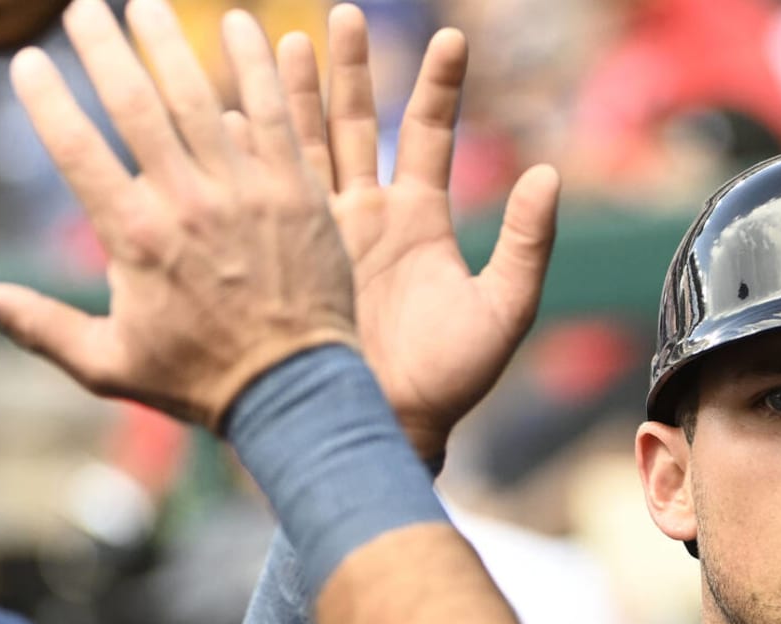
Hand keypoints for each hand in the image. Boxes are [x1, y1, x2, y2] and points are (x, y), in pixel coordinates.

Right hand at [0, 0, 358, 431]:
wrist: (296, 393)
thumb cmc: (200, 381)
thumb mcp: (110, 365)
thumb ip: (39, 326)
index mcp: (135, 239)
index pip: (76, 149)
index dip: (47, 100)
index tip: (29, 64)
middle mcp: (187, 204)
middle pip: (134, 106)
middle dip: (103, 49)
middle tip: (83, 9)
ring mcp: (246, 192)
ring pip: (200, 97)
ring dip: (169, 43)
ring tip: (144, 4)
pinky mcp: (297, 190)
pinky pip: (273, 114)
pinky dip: (256, 66)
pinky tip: (241, 24)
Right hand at [278, 4, 557, 459]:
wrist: (388, 425)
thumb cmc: (449, 380)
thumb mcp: (502, 310)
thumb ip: (528, 244)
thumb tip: (549, 174)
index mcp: (420, 219)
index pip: (426, 134)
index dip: (437, 87)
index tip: (452, 38)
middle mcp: (369, 216)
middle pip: (356, 123)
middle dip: (349, 68)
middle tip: (343, 13)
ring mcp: (323, 232)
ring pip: (303, 146)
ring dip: (291, 93)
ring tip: (280, 36)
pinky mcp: (288, 256)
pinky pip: (267, 191)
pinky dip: (251, 150)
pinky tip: (231, 105)